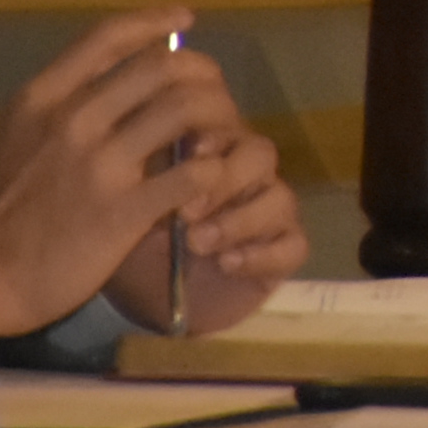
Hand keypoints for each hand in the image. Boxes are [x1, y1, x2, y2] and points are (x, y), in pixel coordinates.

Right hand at [0, 9, 254, 337]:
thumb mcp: (17, 133)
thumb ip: (62, 101)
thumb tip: (116, 71)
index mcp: (44, 96)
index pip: (109, 35)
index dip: (155, 20)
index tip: (185, 19)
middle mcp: (74, 118)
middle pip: (165, 66)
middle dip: (203, 76)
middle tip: (214, 97)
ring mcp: (100, 163)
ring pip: (188, 108)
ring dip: (217, 119)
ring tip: (219, 139)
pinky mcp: (125, 210)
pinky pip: (195, 172)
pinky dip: (215, 171)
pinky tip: (212, 182)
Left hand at [102, 125, 307, 335]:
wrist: (152, 300)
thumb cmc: (142, 244)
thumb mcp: (134, 211)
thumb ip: (148, 179)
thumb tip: (151, 147)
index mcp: (215, 157)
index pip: (229, 128)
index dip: (216, 135)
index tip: (191, 151)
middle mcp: (249, 179)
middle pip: (260, 155)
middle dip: (226, 178)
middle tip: (186, 212)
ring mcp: (271, 215)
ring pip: (280, 199)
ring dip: (240, 220)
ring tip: (198, 244)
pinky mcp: (284, 253)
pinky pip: (293, 246)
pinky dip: (262, 255)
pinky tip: (228, 265)